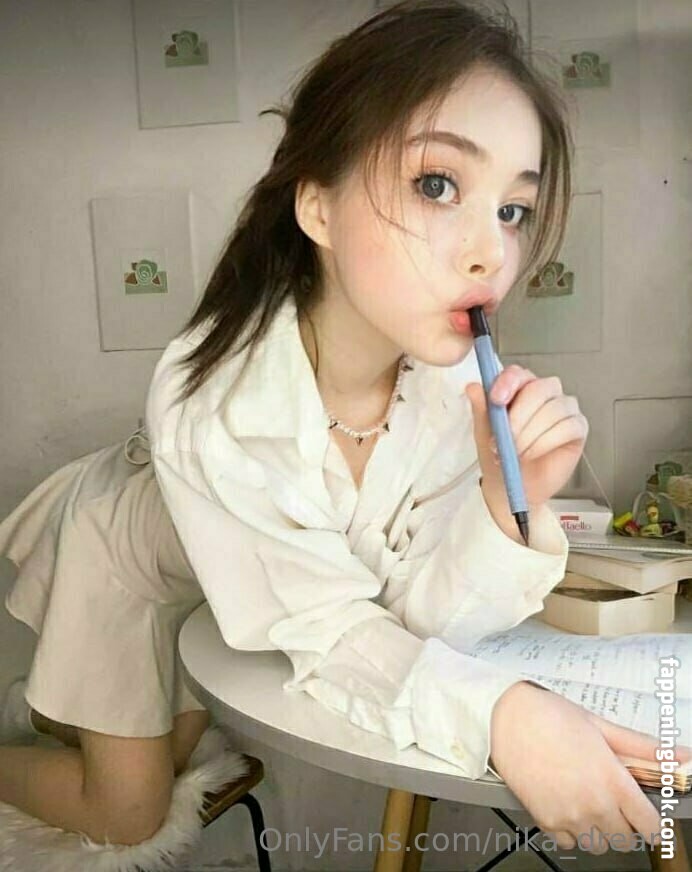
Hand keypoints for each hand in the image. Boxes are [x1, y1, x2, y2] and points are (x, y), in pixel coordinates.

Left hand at [465, 366, 588, 508]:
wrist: (509, 484)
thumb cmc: (498, 453)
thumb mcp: (484, 432)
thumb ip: (482, 408)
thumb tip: (473, 387)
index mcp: (520, 386)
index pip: (518, 373)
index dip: (508, 383)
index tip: (496, 400)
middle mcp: (545, 391)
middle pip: (539, 389)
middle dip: (519, 416)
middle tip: (505, 439)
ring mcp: (564, 407)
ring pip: (553, 409)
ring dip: (530, 434)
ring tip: (515, 452)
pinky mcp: (578, 427)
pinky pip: (567, 427)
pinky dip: (545, 442)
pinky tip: (531, 454)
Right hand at [489, 681, 680, 854]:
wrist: (508, 717)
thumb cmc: (552, 716)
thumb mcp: (600, 726)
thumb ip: (642, 746)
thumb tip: (681, 754)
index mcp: (613, 781)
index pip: (650, 826)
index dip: (651, 823)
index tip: (645, 816)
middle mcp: (594, 804)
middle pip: (624, 839)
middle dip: (623, 824)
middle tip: (612, 801)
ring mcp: (569, 815)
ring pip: (597, 845)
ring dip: (598, 830)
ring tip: (587, 803)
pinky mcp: (545, 820)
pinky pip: (568, 843)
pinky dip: (571, 831)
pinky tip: (566, 805)